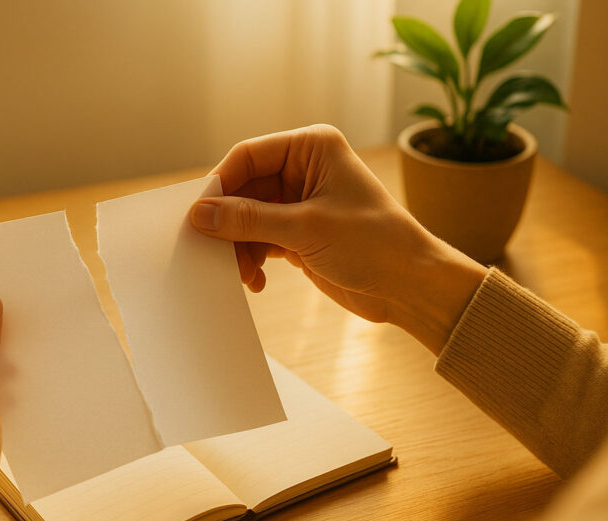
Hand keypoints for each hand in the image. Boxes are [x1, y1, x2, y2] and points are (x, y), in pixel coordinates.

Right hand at [190, 124, 486, 353]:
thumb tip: (200, 214)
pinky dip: (252, 259)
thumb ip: (248, 220)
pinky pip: (260, 239)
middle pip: (243, 190)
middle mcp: (304, 169)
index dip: (220, 185)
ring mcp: (300, 202)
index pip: (248, 156)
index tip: (197, 216)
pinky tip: (256, 280)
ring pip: (247, 218)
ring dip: (239, 247)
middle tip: (212, 252)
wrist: (410, 287)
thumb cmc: (375, 245)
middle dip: (228, 223)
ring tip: (241, 274)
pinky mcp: (299, 232)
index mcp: (311, 147)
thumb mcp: (305, 229)